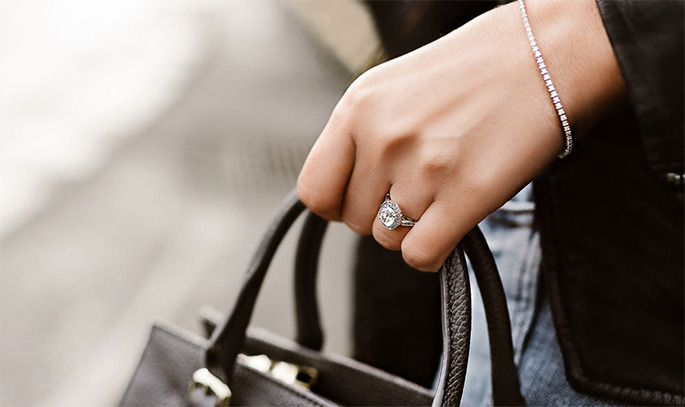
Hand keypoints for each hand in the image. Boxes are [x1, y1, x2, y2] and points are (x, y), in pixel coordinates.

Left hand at [297, 0, 624, 270]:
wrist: (548, 54)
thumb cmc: (475, 68)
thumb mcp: (395, 87)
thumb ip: (361, 136)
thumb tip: (344, 189)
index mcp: (358, 107)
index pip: (314, 190)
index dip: (336, 204)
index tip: (359, 201)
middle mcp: (382, 137)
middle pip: (353, 221)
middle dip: (381, 214)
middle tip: (418, 189)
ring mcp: (422, 167)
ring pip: (388, 240)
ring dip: (413, 228)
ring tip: (444, 192)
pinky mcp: (465, 196)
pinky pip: (420, 256)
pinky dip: (433, 251)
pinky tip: (452, 223)